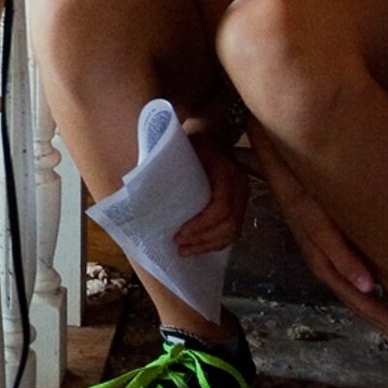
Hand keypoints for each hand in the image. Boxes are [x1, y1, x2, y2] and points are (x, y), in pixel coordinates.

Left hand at [167, 130, 250, 257]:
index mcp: (227, 172)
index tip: (181, 232)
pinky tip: (197, 247)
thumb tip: (144, 182)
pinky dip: (214, 242)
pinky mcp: (239, 206)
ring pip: (233, 231)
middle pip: (230, 224)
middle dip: (204, 239)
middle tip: (180, 246)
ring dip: (208, 245)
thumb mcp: (183, 148)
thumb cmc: (195, 143)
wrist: (212, 136)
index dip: (203, 224)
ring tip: (185, 251)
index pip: (222, 206)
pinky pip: (232, 230)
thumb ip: (171, 163)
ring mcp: (243, 197)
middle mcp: (241, 187)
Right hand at [277, 192, 387, 344]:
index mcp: (319, 252)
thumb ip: (337, 250)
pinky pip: (342, 262)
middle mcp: (317, 249)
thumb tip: (367, 285)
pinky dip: (360, 276)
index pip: (351, 292)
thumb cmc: (296, 179)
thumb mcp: (313, 215)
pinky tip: (374, 278)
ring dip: (368, 301)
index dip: (376, 314)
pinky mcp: (319, 224)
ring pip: (345, 280)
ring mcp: (317, 238)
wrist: (279, 147)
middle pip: (348, 291)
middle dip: (375, 314)